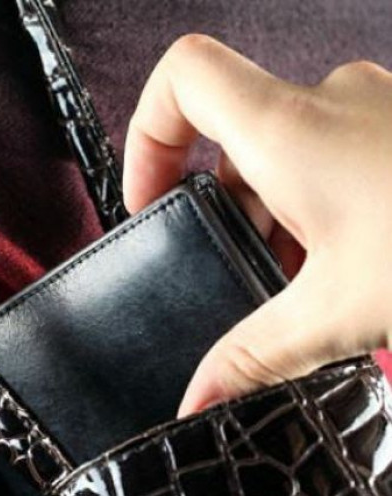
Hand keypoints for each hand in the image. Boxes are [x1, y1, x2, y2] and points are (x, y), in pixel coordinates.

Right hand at [122, 34, 391, 416]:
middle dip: (222, 206)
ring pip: (283, 150)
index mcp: (289, 131)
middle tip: (239, 267)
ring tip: (303, 278)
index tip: (152, 199)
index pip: (183, 78)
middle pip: (228, 133)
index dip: (147, 135)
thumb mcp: (340, 312)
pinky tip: (346, 263)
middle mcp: (327, 104)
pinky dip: (316, 206)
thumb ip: (255, 355)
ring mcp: (369, 113)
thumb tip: (202, 395)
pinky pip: (330, 154)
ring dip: (274, 212)